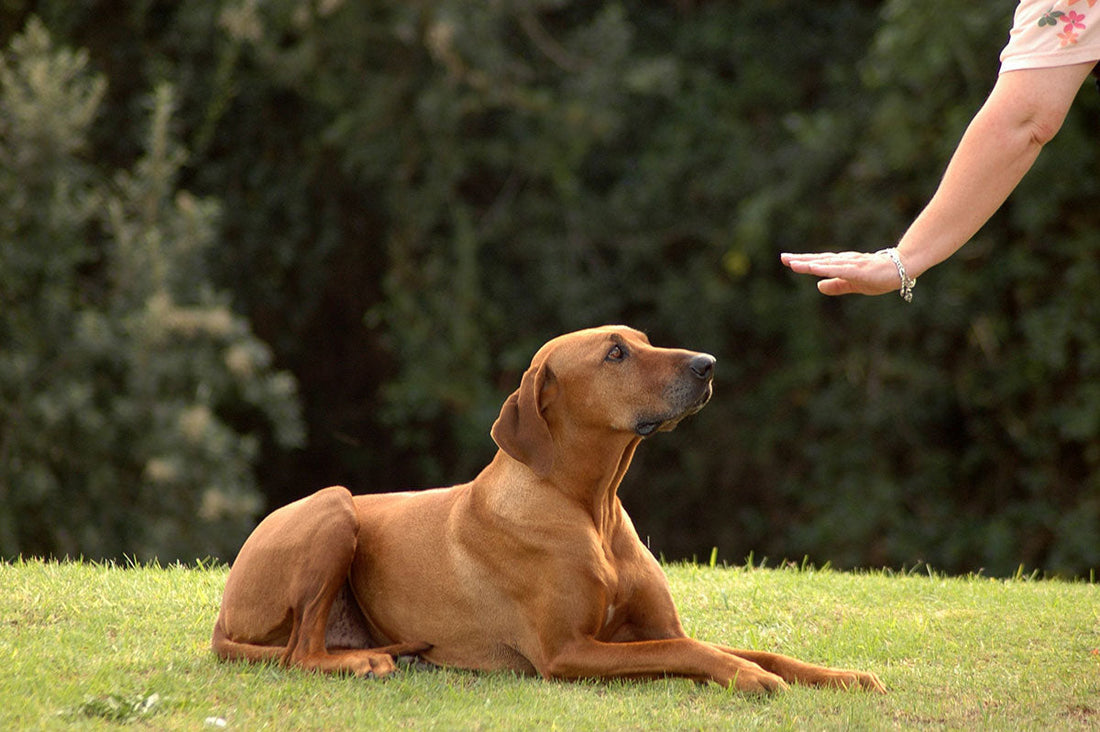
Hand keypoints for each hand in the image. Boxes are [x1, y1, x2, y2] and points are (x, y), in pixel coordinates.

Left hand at [780, 251, 901, 296]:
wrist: (903, 268)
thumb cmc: (879, 275)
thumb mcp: (853, 284)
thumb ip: (836, 285)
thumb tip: (817, 286)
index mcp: (842, 265)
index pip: (819, 262)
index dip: (803, 261)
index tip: (786, 259)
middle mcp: (844, 262)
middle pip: (819, 260)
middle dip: (801, 259)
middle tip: (783, 257)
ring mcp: (852, 265)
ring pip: (827, 264)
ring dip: (810, 263)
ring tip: (794, 264)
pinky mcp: (859, 271)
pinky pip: (840, 270)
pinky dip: (826, 269)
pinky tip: (815, 269)